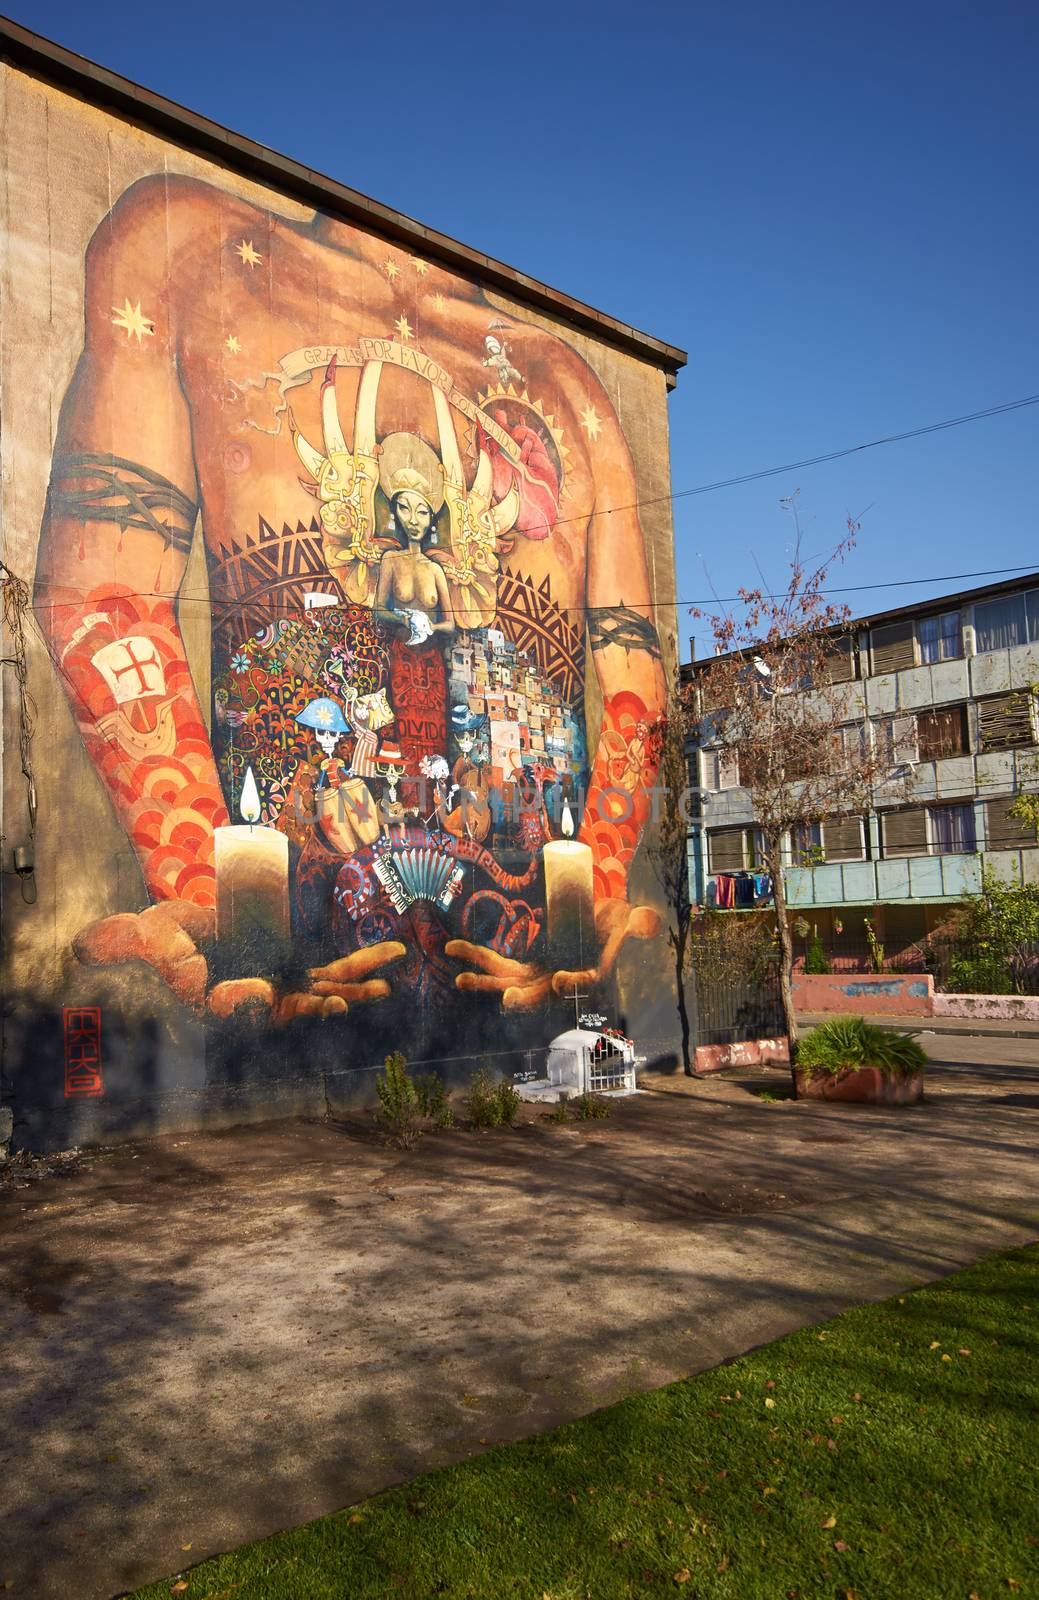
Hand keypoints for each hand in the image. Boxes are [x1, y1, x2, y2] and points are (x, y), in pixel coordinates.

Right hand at [74, 900, 404, 1023]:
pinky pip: (331, 972)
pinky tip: (386, 965)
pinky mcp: (293, 971)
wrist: (180, 930)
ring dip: (353, 987)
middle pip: (289, 1009)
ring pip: (320, 992)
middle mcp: (250, 1001)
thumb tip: (144, 954)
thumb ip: (142, 945)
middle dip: (318, 1005)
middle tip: (342, 1005)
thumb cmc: (159, 936)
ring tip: (385, 986)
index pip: (229, 1006)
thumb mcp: (145, 934)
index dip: (240, 1001)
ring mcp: (276, 987)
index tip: (251, 991)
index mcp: (212, 1000)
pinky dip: (358, 969)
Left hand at [446, 898, 659, 1012]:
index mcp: (591, 975)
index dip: (574, 983)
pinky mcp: (525, 967)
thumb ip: (640, 922)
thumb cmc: (616, 922)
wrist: (596, 923)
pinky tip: (453, 950)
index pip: (584, 983)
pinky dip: (478, 959)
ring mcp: (540, 976)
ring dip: (486, 981)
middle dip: (523, 998)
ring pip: (510, 982)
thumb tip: (647, 921)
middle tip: (506, 999)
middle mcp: (562, 981)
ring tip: (461, 979)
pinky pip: (498, 965)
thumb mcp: (631, 920)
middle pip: (541, 994)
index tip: (563, 980)